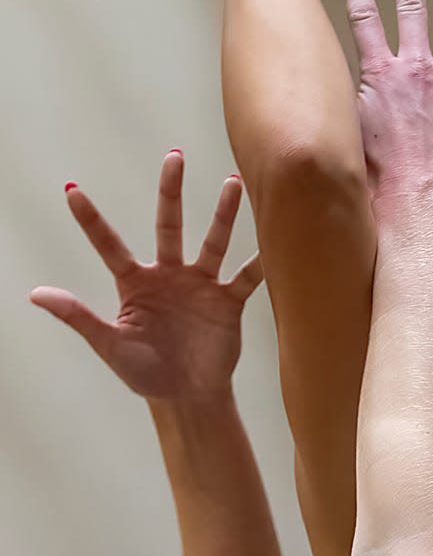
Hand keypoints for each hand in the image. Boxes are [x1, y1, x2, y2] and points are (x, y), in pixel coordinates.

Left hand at [31, 153, 262, 405]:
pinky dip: (260, 263)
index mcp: (136, 284)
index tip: (71, 190)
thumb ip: (79, 317)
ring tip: (234, 183)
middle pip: (169, 225)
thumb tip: (35, 294)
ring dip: (224, 214)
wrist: (188, 398)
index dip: (90, 220)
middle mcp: (170, 276)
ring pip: (213, 242)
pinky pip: (246, 278)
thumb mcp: (110, 345)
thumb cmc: (145, 373)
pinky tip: (274, 244)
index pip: (109, 246)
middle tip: (175, 157)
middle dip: (171, 191)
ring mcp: (201, 286)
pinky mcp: (228, 303)